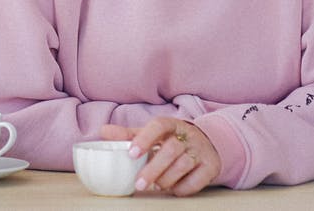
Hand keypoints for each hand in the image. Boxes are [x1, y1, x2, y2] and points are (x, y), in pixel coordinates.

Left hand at [100, 118, 219, 195]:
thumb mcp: (150, 134)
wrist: (206, 143)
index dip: (144, 139)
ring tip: (155, 186)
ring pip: (183, 165)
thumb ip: (128, 134)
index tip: (131, 154)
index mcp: (170, 124)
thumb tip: (103, 132)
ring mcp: (200, 150)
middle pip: (171, 150)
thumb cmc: (170, 139)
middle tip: (139, 183)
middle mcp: (187, 135)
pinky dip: (182, 188)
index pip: (158, 126)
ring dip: (166, 179)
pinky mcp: (210, 166)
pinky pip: (197, 180)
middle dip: (153, 169)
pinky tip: (172, 189)